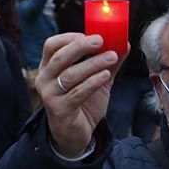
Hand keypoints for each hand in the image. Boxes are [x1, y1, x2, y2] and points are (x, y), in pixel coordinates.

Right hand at [36, 33, 122, 157]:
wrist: (74, 134)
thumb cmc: (82, 104)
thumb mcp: (95, 80)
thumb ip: (107, 63)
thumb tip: (123, 44)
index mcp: (49, 67)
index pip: (51, 45)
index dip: (69, 37)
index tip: (91, 33)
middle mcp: (44, 79)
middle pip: (60, 57)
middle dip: (81, 46)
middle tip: (101, 40)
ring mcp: (49, 95)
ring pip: (70, 74)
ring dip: (93, 64)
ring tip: (112, 57)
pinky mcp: (59, 109)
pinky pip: (77, 93)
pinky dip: (92, 82)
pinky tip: (106, 75)